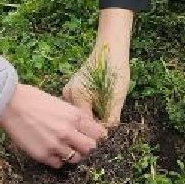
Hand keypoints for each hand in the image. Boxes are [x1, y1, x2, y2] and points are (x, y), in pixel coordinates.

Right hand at [0, 84, 106, 168]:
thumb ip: (75, 117)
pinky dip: (58, 160)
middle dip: (88, 148)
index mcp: (75, 115)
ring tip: (64, 148)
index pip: (99, 134)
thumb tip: (88, 127)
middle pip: (91, 149)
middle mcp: (68, 131)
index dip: (98, 137)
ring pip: (76, 159)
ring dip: (73, 155)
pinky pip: (59, 164)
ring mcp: (56, 145)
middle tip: (80, 145)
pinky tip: (51, 151)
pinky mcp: (43, 155)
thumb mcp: (61, 103)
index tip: (94, 138)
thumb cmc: (34, 99)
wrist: (10, 104)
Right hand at [61, 10, 133, 124]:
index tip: (107, 133)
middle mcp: (68, 94)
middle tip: (107, 120)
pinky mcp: (71, 88)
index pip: (85, 125)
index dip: (96, 132)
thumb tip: (106, 135)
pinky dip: (88, 108)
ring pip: (79, 114)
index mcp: (78, 96)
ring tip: (103, 109)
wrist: (110, 48)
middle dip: (92, 124)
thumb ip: (110, 118)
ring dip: (90, 116)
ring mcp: (67, 91)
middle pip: (79, 120)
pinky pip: (78, 105)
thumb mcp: (116, 97)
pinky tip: (97, 103)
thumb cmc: (115, 70)